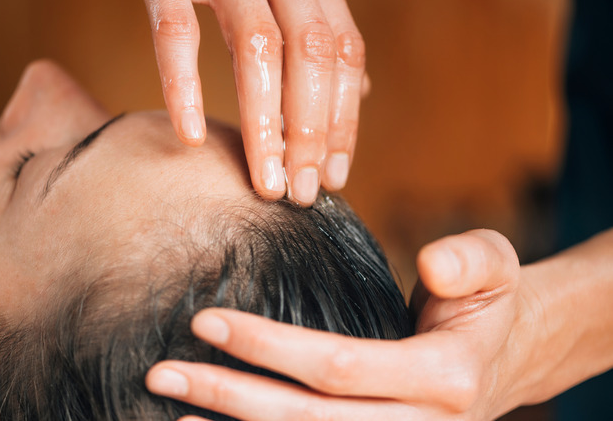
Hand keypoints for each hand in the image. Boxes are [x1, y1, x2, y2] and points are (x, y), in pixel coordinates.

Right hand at [136, 0, 368, 204]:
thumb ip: (316, 33)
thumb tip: (361, 90)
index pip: (343, 50)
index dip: (345, 116)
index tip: (333, 175)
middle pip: (312, 51)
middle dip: (311, 130)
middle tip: (300, 192)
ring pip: (259, 46)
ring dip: (266, 124)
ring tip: (264, 182)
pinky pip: (175, 31)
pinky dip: (183, 86)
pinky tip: (190, 136)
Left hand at [146, 229, 537, 419]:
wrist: (503, 360)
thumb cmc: (483, 304)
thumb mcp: (495, 267)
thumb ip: (471, 260)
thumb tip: (431, 265)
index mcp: (445, 379)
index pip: (337, 367)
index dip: (266, 346)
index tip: (204, 321)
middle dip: (229, 398)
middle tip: (162, 374)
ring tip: (173, 413)